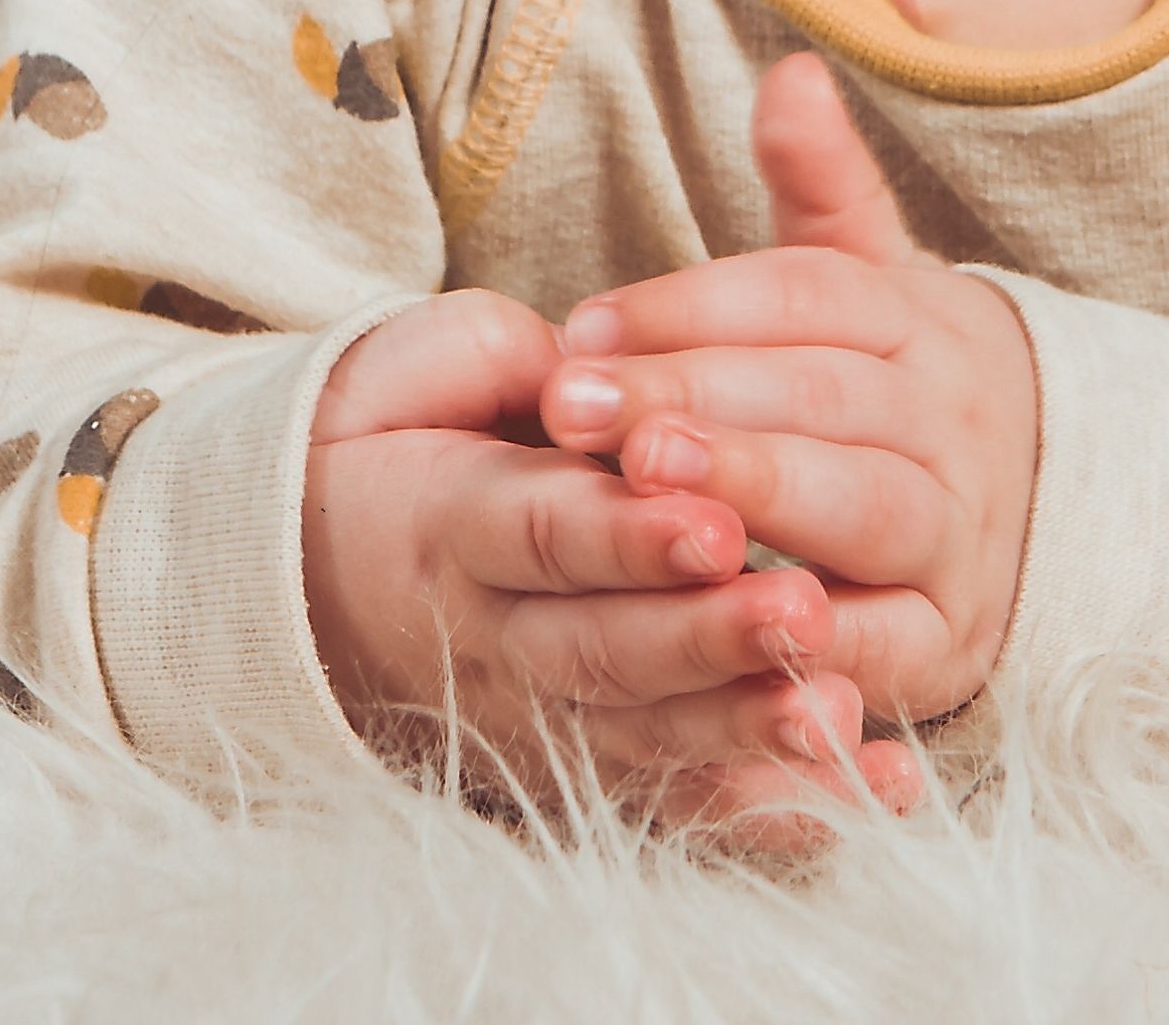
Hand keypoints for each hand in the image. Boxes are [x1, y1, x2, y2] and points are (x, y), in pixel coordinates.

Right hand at [302, 284, 912, 822]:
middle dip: (705, 639)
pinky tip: (863, 794)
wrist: (306, 563)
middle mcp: (493, 636)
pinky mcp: (583, 761)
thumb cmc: (390, 440)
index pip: (544, 536)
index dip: (628, 537)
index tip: (718, 523)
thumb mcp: (418, 371)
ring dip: (744, 730)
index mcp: (451, 525)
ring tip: (838, 714)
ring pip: (645, 734)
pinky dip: (768, 809)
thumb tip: (587, 365)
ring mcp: (538, 713)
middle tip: (803, 614)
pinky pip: (677, 798)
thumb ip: (502, 360)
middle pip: (602, 649)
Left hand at [539, 52, 1037, 730]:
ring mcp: (960, 535)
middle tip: (579, 407)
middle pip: (823, 397)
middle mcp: (951, 423)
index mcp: (920, 321)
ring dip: (756, 496)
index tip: (580, 326)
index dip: (690, 308)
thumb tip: (791, 72)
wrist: (1037, 514)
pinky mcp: (950, 642)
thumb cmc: (892, 386)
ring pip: (862, 506)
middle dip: (696, 399)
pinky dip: (814, 642)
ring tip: (646, 485)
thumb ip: (821, 187)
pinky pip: (886, 644)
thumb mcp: (867, 281)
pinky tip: (722, 622)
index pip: (804, 298)